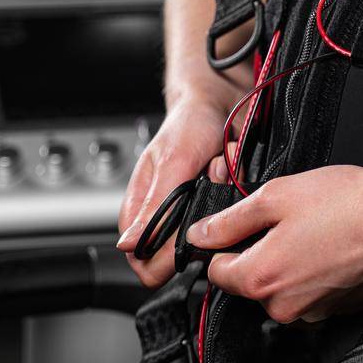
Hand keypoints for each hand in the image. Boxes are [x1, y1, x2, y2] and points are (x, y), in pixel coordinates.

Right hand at [116, 90, 228, 287]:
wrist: (223, 101)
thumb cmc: (189, 123)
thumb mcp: (172, 161)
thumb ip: (154, 206)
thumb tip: (127, 244)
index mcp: (140, 210)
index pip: (144, 261)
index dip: (165, 257)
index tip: (188, 234)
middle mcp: (165, 215)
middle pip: (180, 252)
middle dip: (199, 219)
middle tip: (203, 185)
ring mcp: (193, 212)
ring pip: (210, 236)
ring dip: (220, 199)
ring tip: (218, 168)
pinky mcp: (218, 206)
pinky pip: (231, 217)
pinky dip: (235, 190)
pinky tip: (229, 166)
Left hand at [186, 164, 362, 323]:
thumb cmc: (349, 203)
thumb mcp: (278, 195)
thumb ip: (232, 219)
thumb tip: (200, 234)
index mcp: (260, 278)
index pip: (216, 271)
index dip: (223, 244)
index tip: (237, 225)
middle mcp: (283, 307)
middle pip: (250, 281)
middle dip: (261, 251)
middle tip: (287, 218)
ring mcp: (313, 314)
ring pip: (282, 288)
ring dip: (290, 262)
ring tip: (316, 228)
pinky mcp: (338, 312)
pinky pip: (311, 293)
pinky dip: (315, 272)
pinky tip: (333, 244)